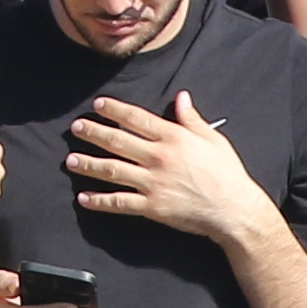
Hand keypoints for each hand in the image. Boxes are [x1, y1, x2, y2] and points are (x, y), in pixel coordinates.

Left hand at [68, 86, 274, 244]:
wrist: (235, 211)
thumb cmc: (227, 174)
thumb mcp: (213, 140)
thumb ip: (192, 119)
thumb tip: (181, 96)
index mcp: (173, 138)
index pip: (136, 118)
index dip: (114, 110)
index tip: (97, 105)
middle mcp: (159, 157)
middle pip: (118, 141)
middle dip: (93, 133)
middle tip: (76, 127)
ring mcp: (154, 183)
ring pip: (113, 170)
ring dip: (89, 165)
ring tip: (70, 160)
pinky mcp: (153, 206)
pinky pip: (121, 202)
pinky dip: (100, 201)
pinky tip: (84, 198)